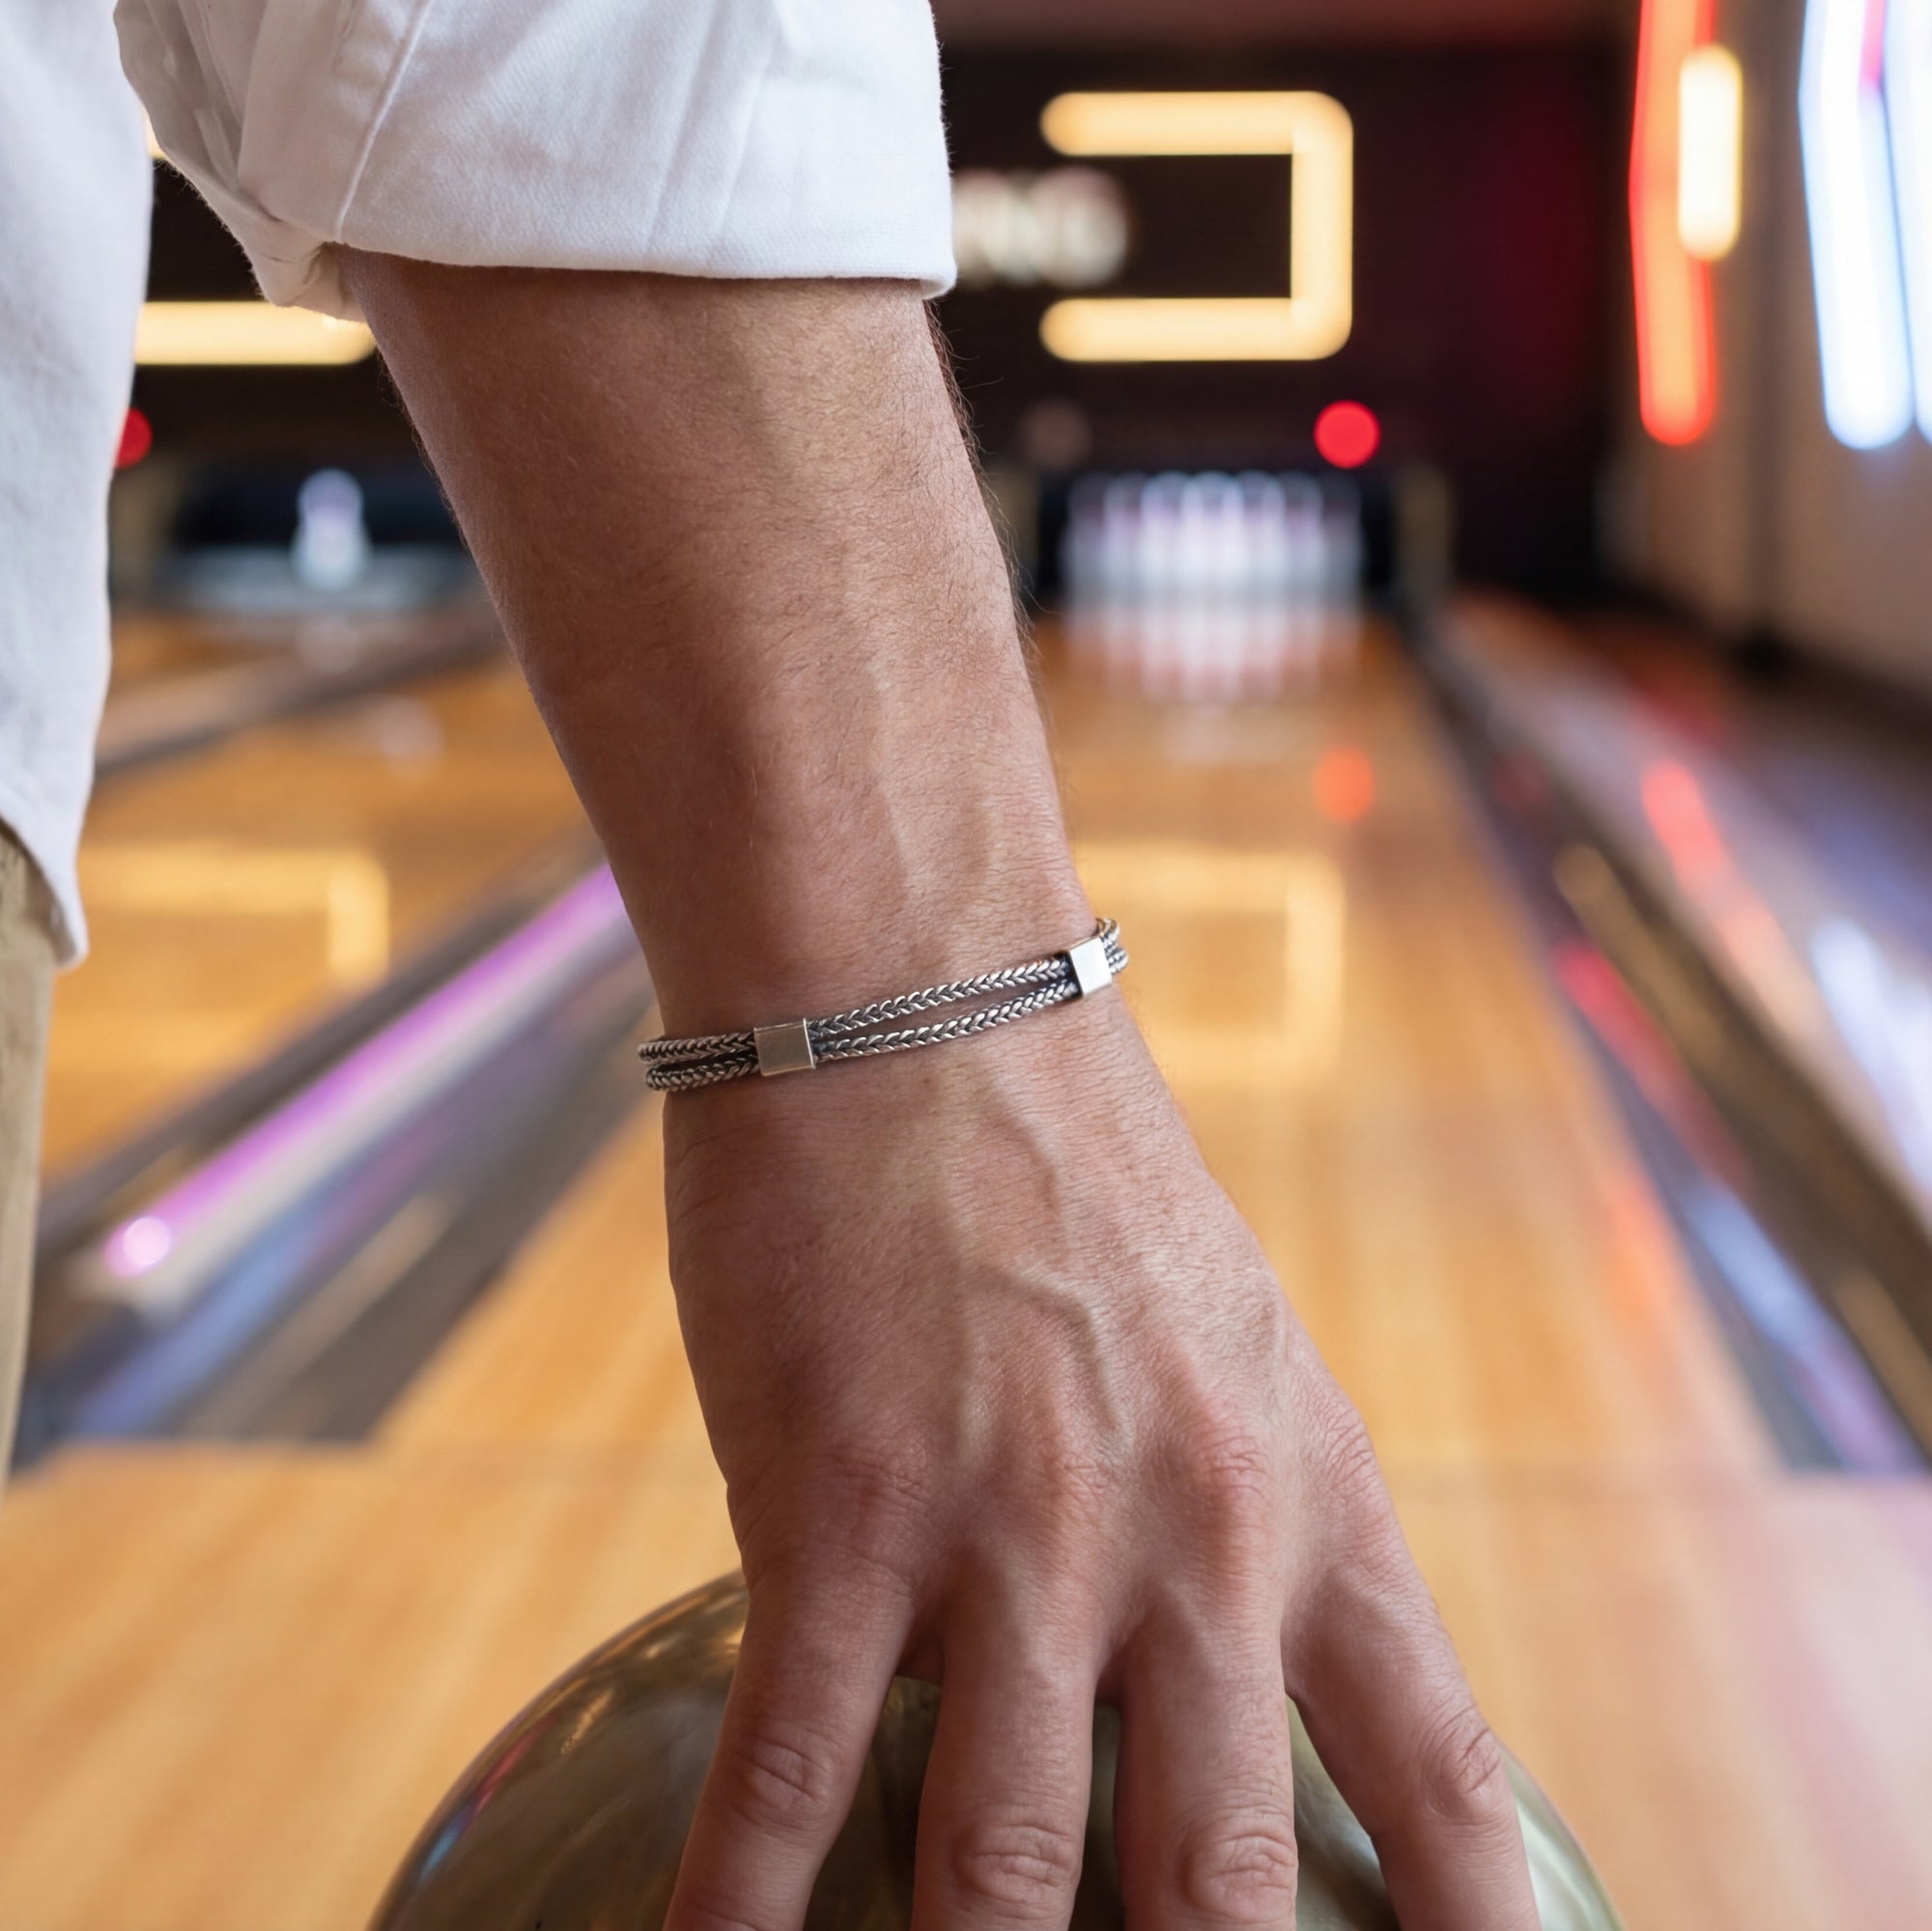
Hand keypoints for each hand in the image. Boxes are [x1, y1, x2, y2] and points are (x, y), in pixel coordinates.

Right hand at [658, 996, 1537, 1930]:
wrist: (921, 999)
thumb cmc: (1064, 1159)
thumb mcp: (1220, 1337)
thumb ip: (1226, 1515)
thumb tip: (1167, 1685)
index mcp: (1307, 1493)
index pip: (1436, 1769)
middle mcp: (1193, 1540)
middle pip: (1224, 1882)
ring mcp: (1020, 1535)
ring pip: (1009, 1869)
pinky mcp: (847, 1511)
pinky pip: (794, 1769)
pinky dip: (748, 1903)